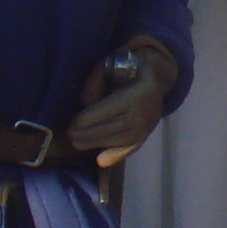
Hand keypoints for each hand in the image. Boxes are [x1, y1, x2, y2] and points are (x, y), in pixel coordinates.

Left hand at [69, 41, 178, 167]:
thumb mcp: (110, 65)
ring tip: (77, 143)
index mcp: (144, 89)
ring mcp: (150, 124)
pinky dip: (117, 155)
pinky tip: (101, 162)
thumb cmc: (128, 68)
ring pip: (124, 138)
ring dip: (98, 143)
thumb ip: (96, 81)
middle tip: (70, 134)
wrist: (156, 75)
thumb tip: (84, 103)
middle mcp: (150, 110)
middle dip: (92, 132)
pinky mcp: (148, 133)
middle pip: (118, 125)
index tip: (74, 122)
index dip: (94, 116)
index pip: (116, 107)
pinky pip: (132, 147)